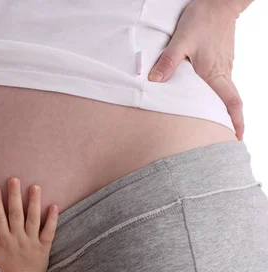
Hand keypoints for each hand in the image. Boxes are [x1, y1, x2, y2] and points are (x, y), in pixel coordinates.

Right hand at [0, 177, 58, 271]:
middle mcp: (17, 239)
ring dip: (34, 203)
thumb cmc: (6, 267)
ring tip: (35, 186)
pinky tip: (53, 205)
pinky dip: (52, 219)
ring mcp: (32, 242)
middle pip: (16, 214)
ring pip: (33, 220)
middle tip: (14, 179)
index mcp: (4, 240)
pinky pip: (49, 231)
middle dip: (14, 196)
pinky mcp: (44, 246)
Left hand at [148, 0, 243, 139]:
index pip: (232, 102)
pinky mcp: (221, 58)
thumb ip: (168, 62)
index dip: (236, 121)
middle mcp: (223, 71)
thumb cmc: (202, 19)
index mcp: (214, 73)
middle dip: (227, 120)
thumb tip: (154, 80)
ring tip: (209, 121)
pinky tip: (203, 96)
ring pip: (224, 91)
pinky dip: (215, 92)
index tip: (237, 136)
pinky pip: (220, 80)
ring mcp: (224, 65)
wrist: (219, 1)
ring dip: (220, 106)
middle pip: (228, 101)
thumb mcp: (180, 41)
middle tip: (221, 137)